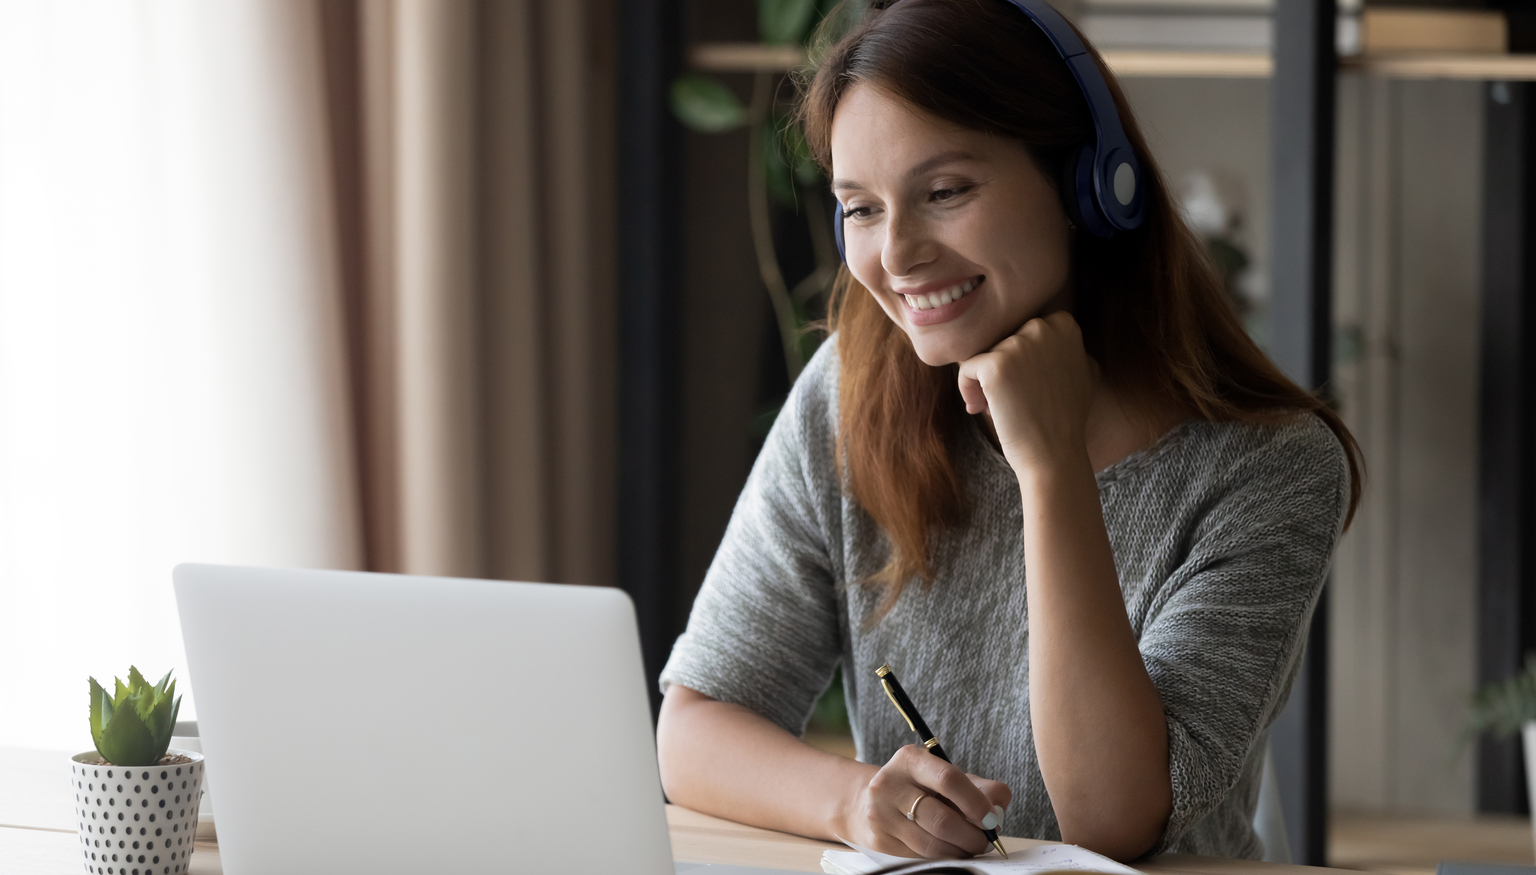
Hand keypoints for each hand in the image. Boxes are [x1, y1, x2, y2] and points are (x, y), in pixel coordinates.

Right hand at [841, 744, 1011, 857]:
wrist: (868, 800)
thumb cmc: (918, 787)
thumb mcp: (945, 776)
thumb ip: (979, 788)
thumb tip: (998, 812)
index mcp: (910, 760)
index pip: (948, 780)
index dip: (975, 803)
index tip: (991, 819)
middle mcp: (890, 784)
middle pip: (942, 820)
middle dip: (972, 836)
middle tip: (985, 841)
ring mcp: (881, 814)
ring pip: (932, 845)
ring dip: (960, 851)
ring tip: (970, 847)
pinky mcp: (879, 841)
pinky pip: (920, 857)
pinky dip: (943, 858)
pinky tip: (949, 851)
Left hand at [956, 312, 1096, 475]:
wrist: (1055, 455)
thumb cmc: (1066, 418)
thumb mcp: (1085, 371)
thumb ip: (1068, 346)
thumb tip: (1054, 327)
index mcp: (1065, 325)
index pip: (1023, 330)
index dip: (1020, 360)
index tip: (1025, 386)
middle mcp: (1043, 328)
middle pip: (1002, 340)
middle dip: (1001, 368)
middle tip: (1011, 399)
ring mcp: (1018, 345)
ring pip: (983, 354)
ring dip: (984, 382)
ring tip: (998, 408)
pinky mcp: (995, 365)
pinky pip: (966, 369)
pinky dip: (968, 390)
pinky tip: (978, 409)